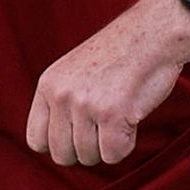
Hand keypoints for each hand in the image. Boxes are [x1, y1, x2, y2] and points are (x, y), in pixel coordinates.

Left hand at [21, 0, 189, 173]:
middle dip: (85, 150)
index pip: (36, 141)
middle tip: (104, 128)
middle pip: (62, 155)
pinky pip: (113, 155)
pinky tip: (132, 119)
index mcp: (48, 85)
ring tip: (120, 116)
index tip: (79, 134)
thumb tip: (57, 147)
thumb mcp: (74, 72)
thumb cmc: (120, 55)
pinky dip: (127, 144)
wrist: (154, 33)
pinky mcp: (112, 114)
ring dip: (108, 146)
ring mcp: (85, 105)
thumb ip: (61, 103)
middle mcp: (61, 96)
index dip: (60, 144)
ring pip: (88, 157)